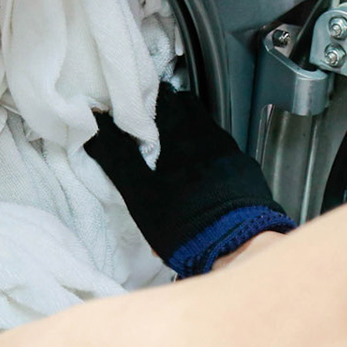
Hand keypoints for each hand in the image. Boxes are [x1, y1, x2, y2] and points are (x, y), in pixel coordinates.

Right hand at [86, 85, 294, 276]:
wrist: (238, 249)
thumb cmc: (183, 220)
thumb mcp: (140, 193)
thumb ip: (117, 157)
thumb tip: (97, 124)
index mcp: (183, 134)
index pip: (165, 97)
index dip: (148, 99)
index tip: (134, 109)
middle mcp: (212, 136)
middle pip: (190, 109)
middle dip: (171, 113)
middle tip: (153, 130)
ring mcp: (234, 155)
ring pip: (209, 131)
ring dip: (191, 137)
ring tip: (175, 159)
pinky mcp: (248, 174)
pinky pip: (225, 156)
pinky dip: (210, 160)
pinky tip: (203, 182)